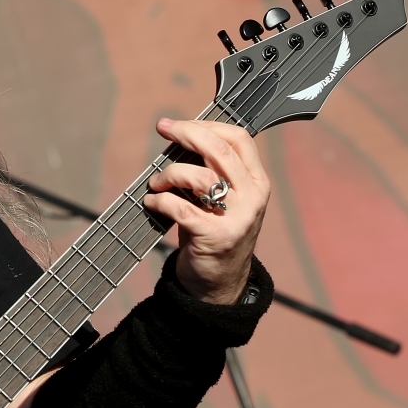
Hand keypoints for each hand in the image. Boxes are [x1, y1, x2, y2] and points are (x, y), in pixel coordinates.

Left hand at [143, 119, 269, 303]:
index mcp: (257, 182)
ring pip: (200, 177)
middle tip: (163, 127)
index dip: (207, 124)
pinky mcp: (215, 237)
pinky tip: (150, 203)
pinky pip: (180, 208)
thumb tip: (178, 134)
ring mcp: (236, 219)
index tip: (180, 124)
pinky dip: (159, 201)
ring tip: (156, 183)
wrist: (220, 283)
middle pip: (219, 150)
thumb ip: (213, 168)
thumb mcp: (226, 198)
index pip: (239, 138)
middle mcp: (252, 198)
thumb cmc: (215, 230)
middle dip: (187, 133)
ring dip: (169, 173)